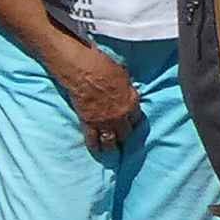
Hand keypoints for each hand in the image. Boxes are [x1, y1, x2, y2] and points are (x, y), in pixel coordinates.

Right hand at [52, 36, 140, 151]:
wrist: (82, 70)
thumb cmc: (103, 66)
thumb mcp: (123, 76)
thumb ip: (127, 90)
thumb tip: (128, 93)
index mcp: (131, 103)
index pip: (138, 119)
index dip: (135, 122)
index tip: (133, 125)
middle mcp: (120, 116)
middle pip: (126, 134)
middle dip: (126, 137)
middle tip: (124, 142)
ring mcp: (104, 122)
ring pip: (111, 142)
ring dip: (113, 148)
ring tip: (114, 153)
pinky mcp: (89, 124)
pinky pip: (93, 140)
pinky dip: (96, 148)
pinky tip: (98, 152)